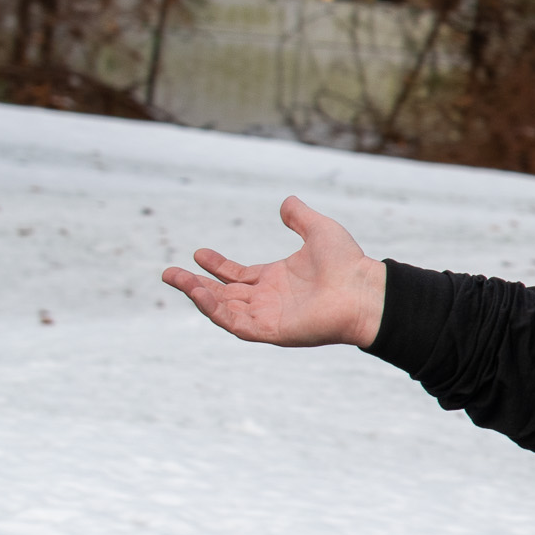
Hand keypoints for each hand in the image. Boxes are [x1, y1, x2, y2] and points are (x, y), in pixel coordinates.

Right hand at [161, 196, 386, 347]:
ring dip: (199, 295)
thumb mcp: (319, 230)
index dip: (218, 266)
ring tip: (177, 279)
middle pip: (224, 294)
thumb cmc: (348, 264)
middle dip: (196, 284)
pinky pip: (235, 323)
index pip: (239, 276)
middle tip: (169, 273)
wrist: (365, 290)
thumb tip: (286, 203)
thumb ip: (299, 217)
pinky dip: (215, 310)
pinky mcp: (272, 331)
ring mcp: (270, 316)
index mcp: (277, 279)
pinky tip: (200, 293)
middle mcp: (270, 299)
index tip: (198, 253)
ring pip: (224, 309)